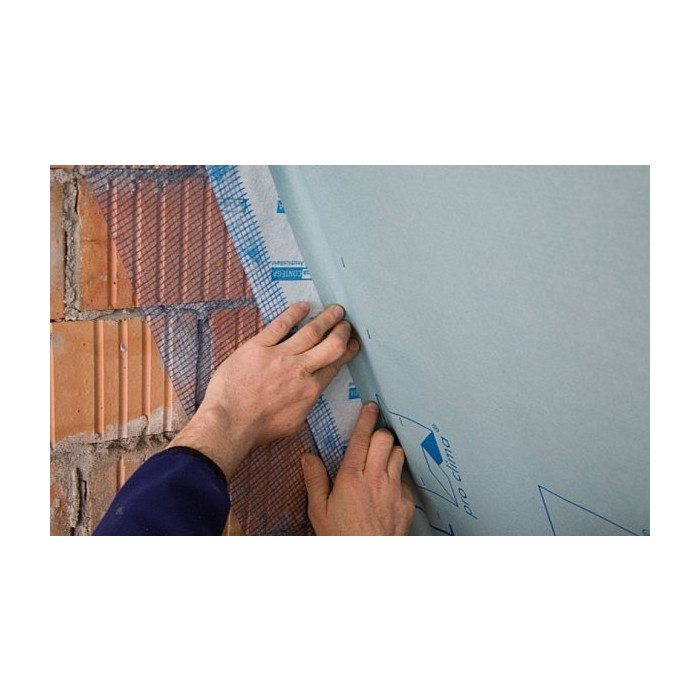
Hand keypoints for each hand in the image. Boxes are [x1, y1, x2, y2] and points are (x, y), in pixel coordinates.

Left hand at [169, 302, 359, 478]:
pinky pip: (280, 325)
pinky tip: (303, 306)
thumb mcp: (293, 423)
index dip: (347, 352)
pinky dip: (293, 314)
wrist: (229, 423)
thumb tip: (309, 391)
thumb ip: (305, 403)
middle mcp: (300, 370)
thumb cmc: (258, 429)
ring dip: (326, 319)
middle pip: (330, 344)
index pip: (335, 364)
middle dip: (342, 331)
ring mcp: (279, 356)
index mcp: (310, 390)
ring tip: (335, 310)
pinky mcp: (258, 347)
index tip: (353, 343)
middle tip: (346, 323)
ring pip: (311, 331)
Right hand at [301, 402, 415, 534]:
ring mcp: (394, 490)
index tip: (371, 407)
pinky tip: (388, 489)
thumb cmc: (340, 537)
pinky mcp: (407, 503)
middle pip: (386, 440)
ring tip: (382, 460)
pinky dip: (398, 478)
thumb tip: (308, 457)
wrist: (367, 562)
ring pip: (399, 455)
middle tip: (374, 438)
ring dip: (391, 452)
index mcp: (351, 477)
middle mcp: (375, 478)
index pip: (362, 438)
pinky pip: (405, 480)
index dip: (367, 419)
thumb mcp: (318, 511)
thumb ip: (314, 480)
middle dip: (380, 434)